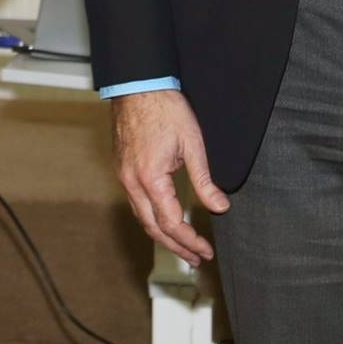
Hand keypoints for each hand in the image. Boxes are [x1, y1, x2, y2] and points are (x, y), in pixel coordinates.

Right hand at [111, 89, 229, 265]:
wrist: (138, 85)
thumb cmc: (165, 109)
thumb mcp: (193, 144)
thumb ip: (204, 180)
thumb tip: (220, 207)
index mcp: (151, 178)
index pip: (170, 222)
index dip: (189, 240)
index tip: (205, 250)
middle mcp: (132, 182)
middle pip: (152, 227)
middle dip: (175, 246)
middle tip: (196, 258)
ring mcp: (124, 175)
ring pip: (141, 216)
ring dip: (162, 235)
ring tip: (182, 246)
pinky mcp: (122, 168)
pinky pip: (136, 202)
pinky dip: (151, 218)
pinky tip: (164, 220)